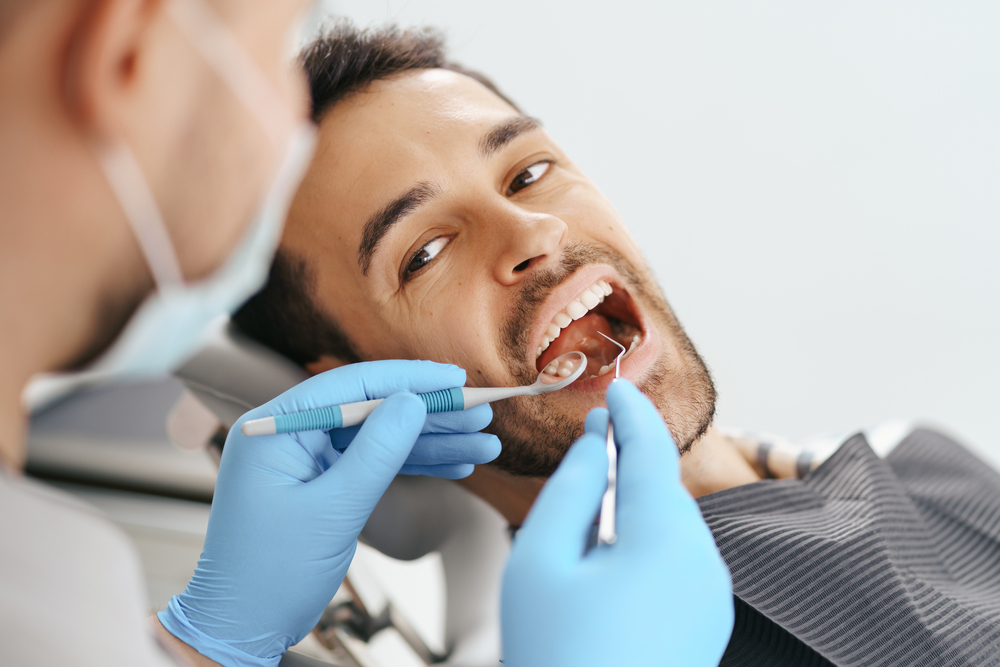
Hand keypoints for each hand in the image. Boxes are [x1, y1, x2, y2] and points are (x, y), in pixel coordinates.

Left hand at [158, 360, 499, 666]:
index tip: (456, 379)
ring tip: (484, 442)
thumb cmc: (271, 572)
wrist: (243, 626)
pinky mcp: (322, 483)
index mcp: (276, 427)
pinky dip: (413, 466)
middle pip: (371, 408)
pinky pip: (373, 463)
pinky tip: (457, 466)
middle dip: (430, 413)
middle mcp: (290, 433)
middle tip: (482, 412)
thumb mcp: (333, 510)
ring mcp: (306, 458)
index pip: (351, 386)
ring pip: (379, 437)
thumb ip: (376, 452)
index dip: (409, 378)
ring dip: (431, 442)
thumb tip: (413, 401)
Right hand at [501, 380, 733, 666]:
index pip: (648, 450)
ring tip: (588, 518)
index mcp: (662, 537)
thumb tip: (590, 449)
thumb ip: (567, 492)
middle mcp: (702, 561)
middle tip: (590, 443)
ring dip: (634, 506)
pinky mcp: (707, 624)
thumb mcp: (540, 565)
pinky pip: (678, 562)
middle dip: (628, 461)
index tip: (614, 387)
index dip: (629, 413)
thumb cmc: (560, 658)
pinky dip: (646, 543)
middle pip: (661, 488)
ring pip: (671, 525)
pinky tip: (609, 566)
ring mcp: (711, 597)